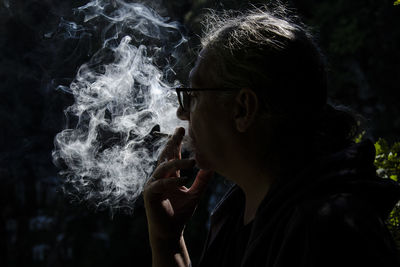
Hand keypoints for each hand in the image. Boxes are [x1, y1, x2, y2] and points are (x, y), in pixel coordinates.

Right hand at [144, 127, 212, 241]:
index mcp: (169, 176)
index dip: (176, 142)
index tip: (183, 129)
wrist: (170, 232)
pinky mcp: (150, 194)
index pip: (172, 155)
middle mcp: (159, 177)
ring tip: (192, 162)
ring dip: (177, 163)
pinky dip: (172, 181)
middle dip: (172, 142)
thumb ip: (202, 180)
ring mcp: (153, 184)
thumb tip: (212, 166)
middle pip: (165, 156)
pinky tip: (184, 179)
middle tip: (180, 131)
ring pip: (163, 168)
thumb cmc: (181, 213)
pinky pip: (160, 184)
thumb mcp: (195, 193)